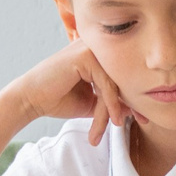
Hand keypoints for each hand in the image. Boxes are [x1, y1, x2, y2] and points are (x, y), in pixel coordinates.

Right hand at [4, 41, 131, 145]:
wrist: (30, 100)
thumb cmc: (58, 100)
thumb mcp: (94, 103)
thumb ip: (113, 101)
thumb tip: (139, 106)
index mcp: (99, 54)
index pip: (123, 75)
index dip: (134, 96)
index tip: (144, 117)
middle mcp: (96, 46)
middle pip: (122, 77)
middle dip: (132, 102)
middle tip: (143, 122)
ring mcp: (90, 47)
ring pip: (115, 83)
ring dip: (112, 109)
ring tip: (110, 129)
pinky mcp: (85, 55)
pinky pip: (106, 84)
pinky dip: (109, 104)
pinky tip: (111, 120)